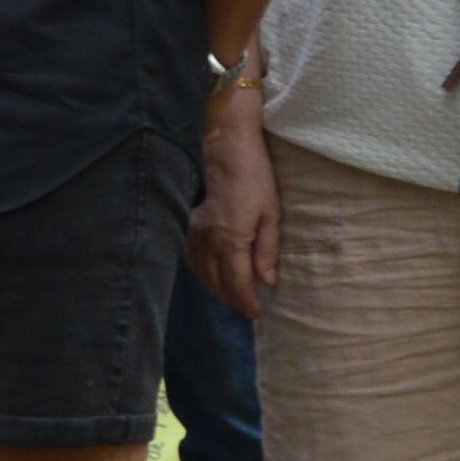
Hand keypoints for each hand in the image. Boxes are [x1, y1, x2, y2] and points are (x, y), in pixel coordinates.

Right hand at [193, 89, 282, 312]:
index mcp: (231, 240)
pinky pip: (192, 259)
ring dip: (217, 288)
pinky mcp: (188, 224)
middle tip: (247, 307)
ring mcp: (194, 233)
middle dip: (232, 299)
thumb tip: (267, 281)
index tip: (256, 313)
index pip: (236, 284)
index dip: (247, 302)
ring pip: (201, 273)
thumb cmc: (254, 177)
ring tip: (233, 295)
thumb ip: (267, 251)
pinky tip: (213, 273)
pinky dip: (203, 272)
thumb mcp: (271, 214)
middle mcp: (207, 241)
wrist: (225, 147)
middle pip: (217, 283)